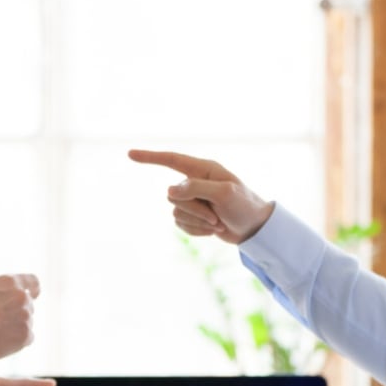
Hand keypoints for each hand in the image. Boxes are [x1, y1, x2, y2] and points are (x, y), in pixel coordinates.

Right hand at [0, 274, 38, 361]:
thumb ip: (2, 292)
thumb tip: (17, 296)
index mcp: (9, 282)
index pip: (32, 282)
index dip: (33, 290)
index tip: (33, 295)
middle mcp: (21, 296)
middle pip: (28, 306)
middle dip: (17, 314)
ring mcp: (25, 316)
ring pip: (26, 323)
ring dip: (15, 329)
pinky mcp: (26, 335)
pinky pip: (27, 338)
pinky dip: (17, 342)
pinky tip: (0, 342)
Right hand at [128, 149, 273, 244]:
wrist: (255, 229)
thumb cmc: (244, 206)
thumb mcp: (224, 193)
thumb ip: (197, 188)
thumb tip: (170, 190)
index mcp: (203, 169)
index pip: (171, 160)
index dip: (150, 157)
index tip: (130, 154)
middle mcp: (195, 182)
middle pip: (173, 196)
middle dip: (194, 210)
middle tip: (216, 216)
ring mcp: (193, 200)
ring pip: (176, 212)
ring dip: (197, 222)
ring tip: (217, 222)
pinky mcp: (192, 216)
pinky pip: (180, 224)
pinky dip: (196, 231)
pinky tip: (212, 230)